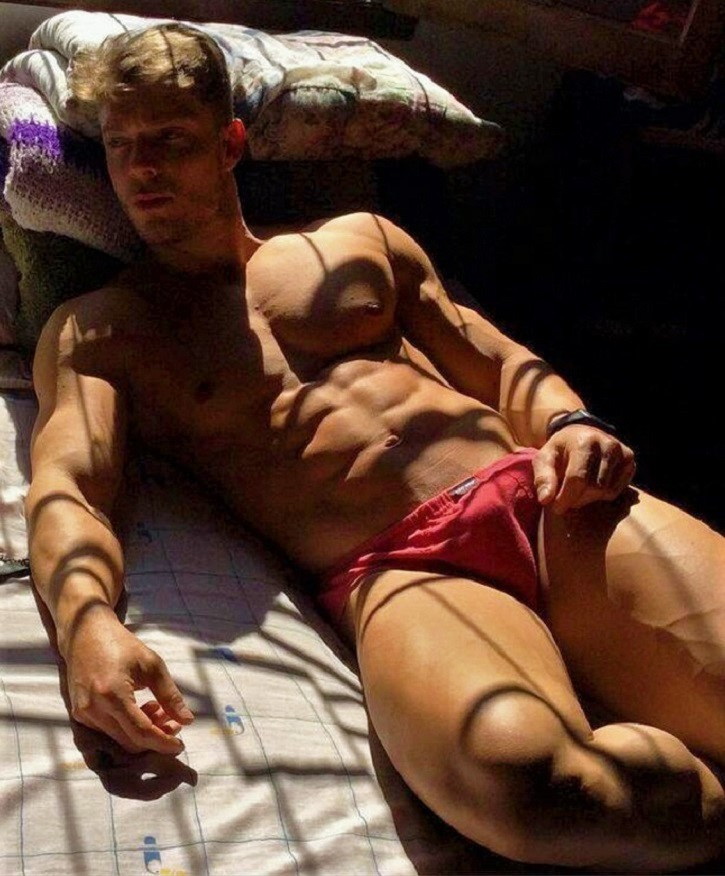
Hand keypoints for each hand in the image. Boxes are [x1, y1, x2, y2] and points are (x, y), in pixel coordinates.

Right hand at [63, 605, 193, 754]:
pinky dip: (128, 727)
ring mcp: (83, 714)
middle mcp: (94, 709)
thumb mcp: (152, 664)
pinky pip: (109, 731)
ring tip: (158, 709)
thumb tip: (187, 721)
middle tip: (174, 722)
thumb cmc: (122, 645)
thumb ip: (170, 695)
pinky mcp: (79, 715)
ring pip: (120, 739)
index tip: (181, 745)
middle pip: (131, 741)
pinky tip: (140, 708)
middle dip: (156, 737)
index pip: (141, 732)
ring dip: (144, 732)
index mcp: (112, 694)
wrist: (85, 634)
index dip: (163, 742)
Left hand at [533, 424, 634, 513]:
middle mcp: (607, 445)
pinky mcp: (629, 461)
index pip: (578, 479)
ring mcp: (622, 452)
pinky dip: (602, 495)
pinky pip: (616, 491)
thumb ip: (543, 478)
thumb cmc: (560, 450)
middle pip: (593, 488)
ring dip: (588, 498)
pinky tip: (591, 486)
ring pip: (606, 492)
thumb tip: (545, 500)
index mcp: (583, 442)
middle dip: (576, 499)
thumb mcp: (544, 459)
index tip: (556, 508)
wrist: (580, 434)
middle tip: (565, 497)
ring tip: (577, 490)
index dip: (566, 497)